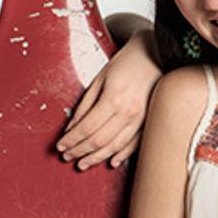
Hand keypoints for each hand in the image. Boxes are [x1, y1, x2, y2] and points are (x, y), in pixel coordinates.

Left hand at [56, 32, 161, 169]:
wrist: (155, 55)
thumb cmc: (126, 62)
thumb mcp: (99, 79)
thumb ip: (85, 105)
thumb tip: (72, 127)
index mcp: (113, 98)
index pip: (86, 128)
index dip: (71, 140)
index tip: (61, 145)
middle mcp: (129, 112)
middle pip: (99, 140)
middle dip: (80, 151)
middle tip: (68, 156)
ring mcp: (141, 119)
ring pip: (115, 147)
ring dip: (96, 158)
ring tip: (83, 163)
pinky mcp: (149, 122)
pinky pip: (134, 144)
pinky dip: (121, 155)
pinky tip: (111, 161)